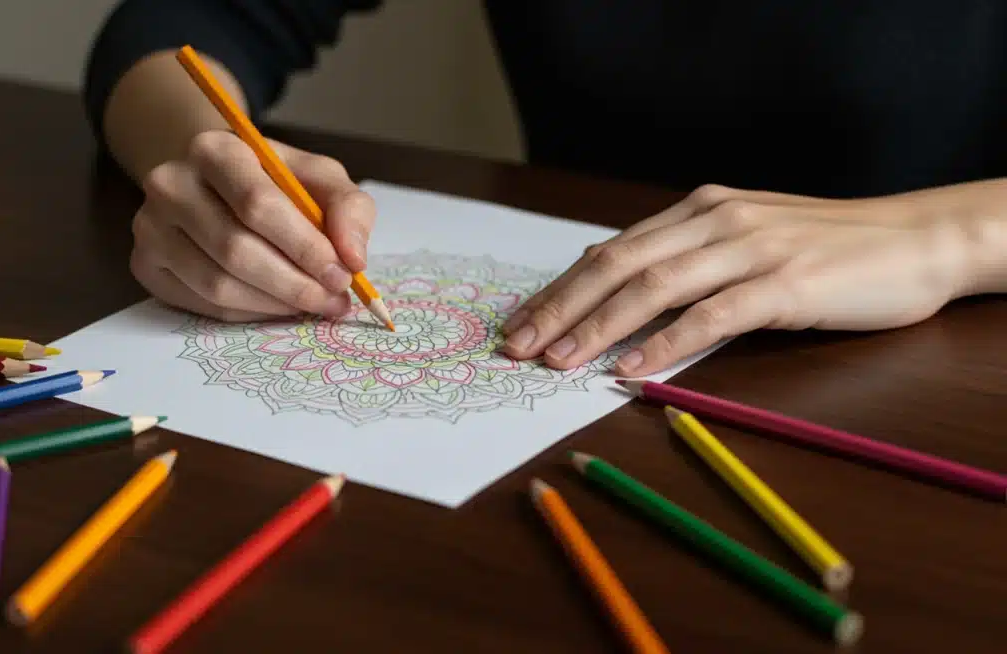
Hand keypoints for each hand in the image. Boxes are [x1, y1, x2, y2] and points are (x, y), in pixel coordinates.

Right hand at [129, 130, 374, 320]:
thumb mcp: (319, 178)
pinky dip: (249, 314)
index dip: (304, 247)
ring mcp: (150, 227)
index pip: (257, 204)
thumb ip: (347, 208)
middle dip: (294, 284)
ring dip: (274, 305)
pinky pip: (203, 305)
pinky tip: (276, 305)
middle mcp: (170, 184)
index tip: (343, 274)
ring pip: (217, 285)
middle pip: (235, 250)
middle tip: (333, 301)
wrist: (215, 185)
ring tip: (312, 305)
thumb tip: (353, 258)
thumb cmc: (275, 182)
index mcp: (214, 149)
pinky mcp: (145, 265)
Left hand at [499, 183, 975, 375]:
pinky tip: (633, 369)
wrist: (917, 239)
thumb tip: (618, 293)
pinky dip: (667, 342)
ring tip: (558, 362)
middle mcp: (715, 221)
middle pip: (617, 265)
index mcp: (699, 210)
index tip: (521, 323)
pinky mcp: (785, 284)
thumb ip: (687, 259)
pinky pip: (713, 316)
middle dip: (560, 308)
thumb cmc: (827, 248)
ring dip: (598, 327)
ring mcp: (750, 249)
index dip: (560, 289)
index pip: (612, 250)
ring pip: (654, 287)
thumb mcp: (745, 240)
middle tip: (518, 346)